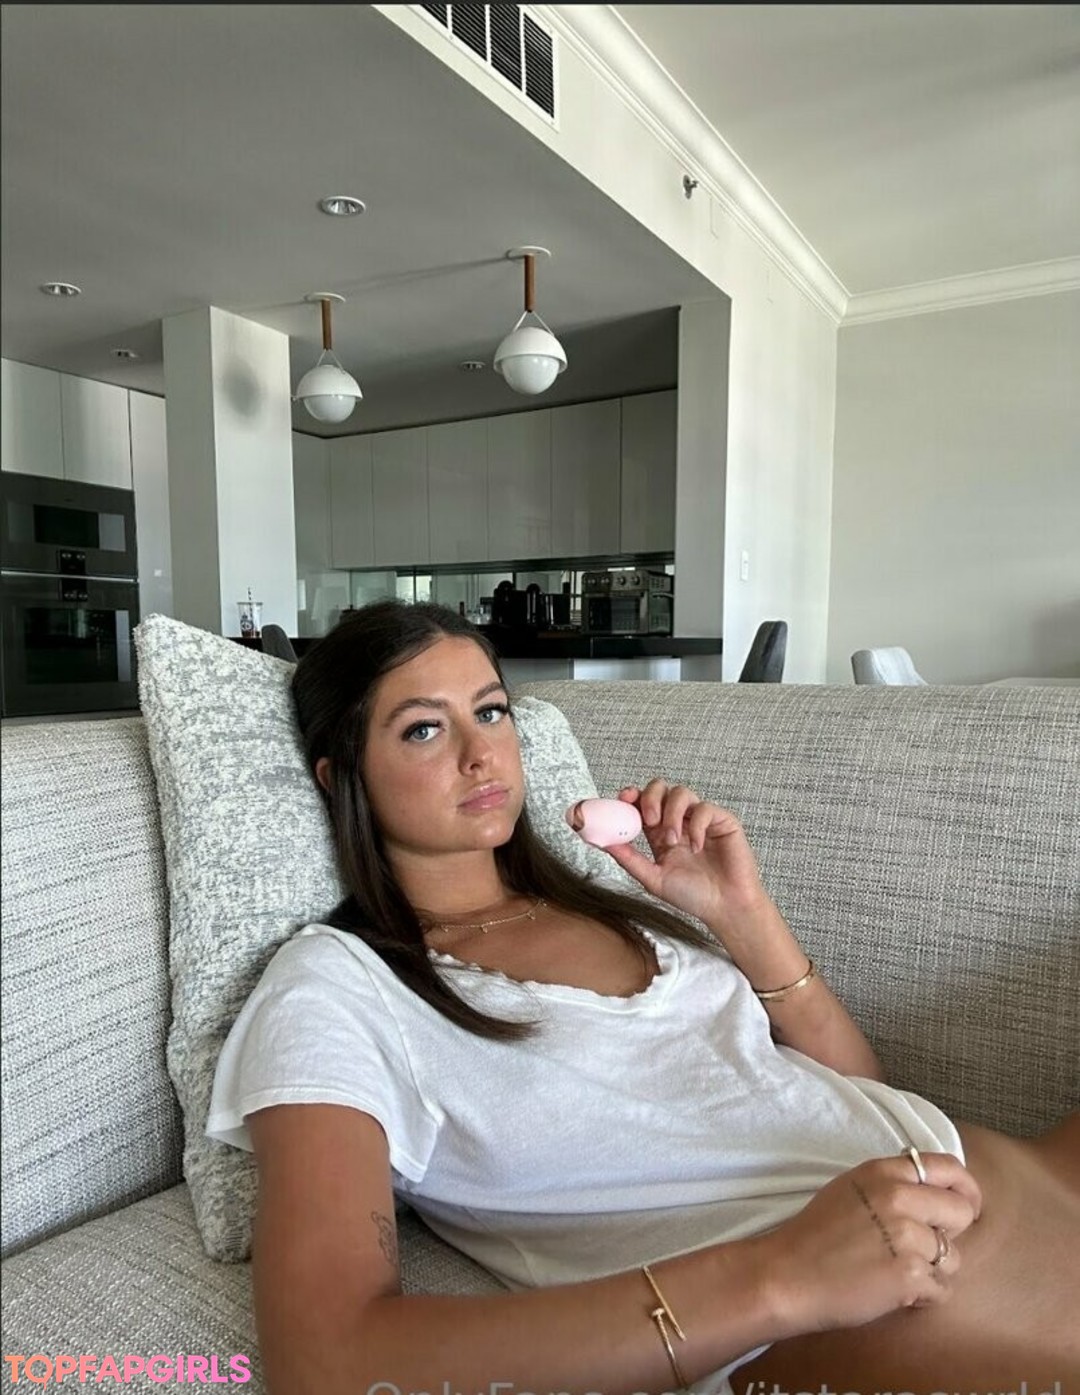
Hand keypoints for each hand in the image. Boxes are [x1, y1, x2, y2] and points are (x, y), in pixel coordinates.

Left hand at [600, 780, 767, 927]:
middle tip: (650, 820)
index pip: (641, 803)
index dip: (631, 796)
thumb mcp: (653, 879)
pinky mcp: (722, 821)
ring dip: (672, 813)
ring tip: (673, 840)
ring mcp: (700, 820)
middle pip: (660, 788)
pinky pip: (705, 808)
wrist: (726, 908)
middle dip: (650, 798)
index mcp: (659, 833)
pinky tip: (697, 847)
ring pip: (682, 792)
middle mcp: (679, 821)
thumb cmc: (692, 896)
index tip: (623, 800)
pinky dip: (697, 825)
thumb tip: (602, 842)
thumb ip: (629, 859)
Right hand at [751, 1151, 981, 1336]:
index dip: (965, 1188)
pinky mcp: (908, 1275)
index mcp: (883, 1172)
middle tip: (922, 1248)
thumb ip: (892, 1184)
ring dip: (933, 1270)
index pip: (948, 1167)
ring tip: (899, 1272)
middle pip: (962, 1211)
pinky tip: (895, 1292)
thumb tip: (936, 1192)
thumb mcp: (852, 1189)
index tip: (965, 1205)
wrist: (787, 1275)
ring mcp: (905, 1236)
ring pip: (953, 1257)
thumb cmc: (815, 1236)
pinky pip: (942, 1290)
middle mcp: (898, 1197)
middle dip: (949, 1234)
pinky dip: (923, 1297)